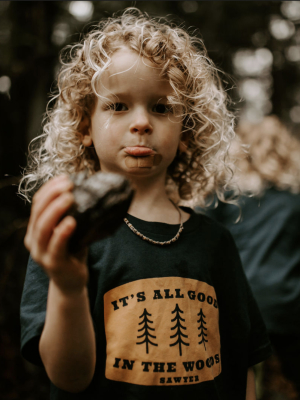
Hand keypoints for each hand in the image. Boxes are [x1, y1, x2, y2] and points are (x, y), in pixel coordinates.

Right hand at [24, 175, 88, 294]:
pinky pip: (56, 245)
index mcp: (35, 229)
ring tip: (70, 197)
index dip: (49, 188)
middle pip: (38, 212)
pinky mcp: (53, 263)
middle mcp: (33, 240)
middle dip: (52, 194)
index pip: (37, 203)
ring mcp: (41, 253)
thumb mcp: (69, 231)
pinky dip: (62, 232)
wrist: (71, 282)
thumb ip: (71, 215)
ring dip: (56, 209)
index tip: (65, 177)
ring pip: (43, 227)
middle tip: (69, 184)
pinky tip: (71, 221)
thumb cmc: (72, 252)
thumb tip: (88, 190)